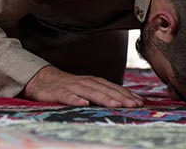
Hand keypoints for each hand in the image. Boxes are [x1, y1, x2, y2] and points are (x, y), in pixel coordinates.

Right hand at [22, 65, 143, 107]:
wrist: (44, 80)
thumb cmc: (70, 86)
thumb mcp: (89, 88)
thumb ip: (104, 93)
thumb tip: (124, 100)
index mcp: (95, 82)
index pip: (114, 88)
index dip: (127, 94)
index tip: (140, 102)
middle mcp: (86, 83)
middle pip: (106, 90)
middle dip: (121, 98)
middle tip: (134, 105)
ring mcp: (73, 87)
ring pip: (91, 93)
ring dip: (104, 98)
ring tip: (116, 105)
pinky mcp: (59, 93)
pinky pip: (68, 97)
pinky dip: (76, 100)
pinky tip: (83, 104)